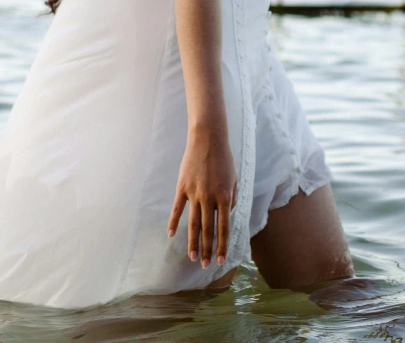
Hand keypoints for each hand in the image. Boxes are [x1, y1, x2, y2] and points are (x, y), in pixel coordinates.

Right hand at [167, 123, 236, 268]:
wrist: (208, 140)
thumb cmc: (224, 160)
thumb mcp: (233, 180)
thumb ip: (230, 200)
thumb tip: (225, 216)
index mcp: (224, 197)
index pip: (224, 227)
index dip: (222, 245)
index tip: (220, 259)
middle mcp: (209, 198)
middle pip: (208, 230)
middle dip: (207, 249)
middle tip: (205, 265)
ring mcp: (194, 193)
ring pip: (193, 223)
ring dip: (193, 242)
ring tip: (192, 257)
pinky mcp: (182, 187)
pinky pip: (177, 209)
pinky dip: (173, 222)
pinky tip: (171, 235)